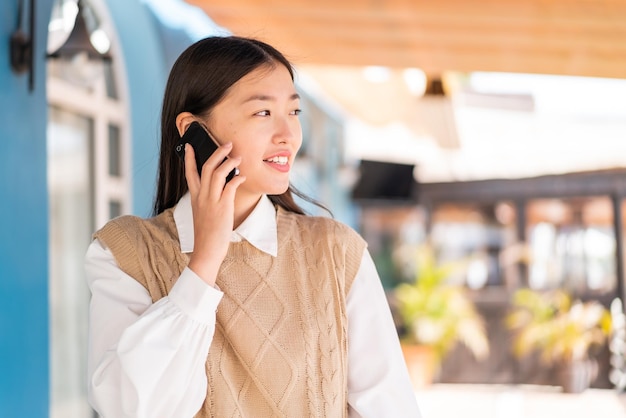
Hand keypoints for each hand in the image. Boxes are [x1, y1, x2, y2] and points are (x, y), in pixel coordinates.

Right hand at [184, 142, 244, 284]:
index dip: (190, 158)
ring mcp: (211, 201)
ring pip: (217, 173)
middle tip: (227, 143)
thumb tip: (220, 191)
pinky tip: (242, 176)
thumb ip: (208, 202)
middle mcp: (201, 197)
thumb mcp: (202, 215)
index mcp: (195, 198)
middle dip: (217, 152)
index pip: (189, 173)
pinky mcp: (223, 207)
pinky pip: (230, 186)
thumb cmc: (207, 236)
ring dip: (229, 162)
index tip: (190, 145)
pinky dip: (237, 178)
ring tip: (238, 156)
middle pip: (206, 167)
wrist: (206, 251)